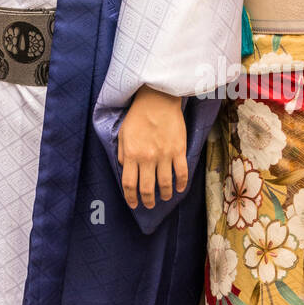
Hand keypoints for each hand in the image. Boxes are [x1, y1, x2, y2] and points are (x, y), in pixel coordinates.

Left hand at [117, 86, 187, 208]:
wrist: (158, 99)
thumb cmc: (138, 115)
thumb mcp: (122, 133)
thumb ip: (122, 152)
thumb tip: (123, 167)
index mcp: (131, 154)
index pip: (129, 183)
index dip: (131, 197)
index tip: (133, 203)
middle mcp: (147, 158)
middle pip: (147, 188)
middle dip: (147, 200)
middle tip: (148, 205)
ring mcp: (164, 155)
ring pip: (165, 183)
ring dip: (165, 195)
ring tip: (164, 198)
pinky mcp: (178, 150)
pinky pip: (182, 172)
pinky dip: (181, 184)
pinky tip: (179, 189)